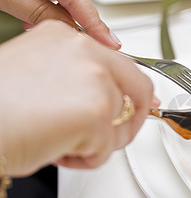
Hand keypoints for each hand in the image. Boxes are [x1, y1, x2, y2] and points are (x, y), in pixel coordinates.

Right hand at [0, 21, 158, 175]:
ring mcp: (94, 79)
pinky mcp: (96, 112)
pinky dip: (86, 159)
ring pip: (122, 123)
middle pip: (138, 89)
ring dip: (98, 144)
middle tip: (112, 138)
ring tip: (63, 145)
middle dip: (128, 121)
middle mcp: (85, 51)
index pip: (121, 65)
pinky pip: (107, 148)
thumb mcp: (37, 74)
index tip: (146, 104)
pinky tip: (58, 151)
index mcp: (66, 38)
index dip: (136, 91)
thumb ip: (75, 78)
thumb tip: (106, 98)